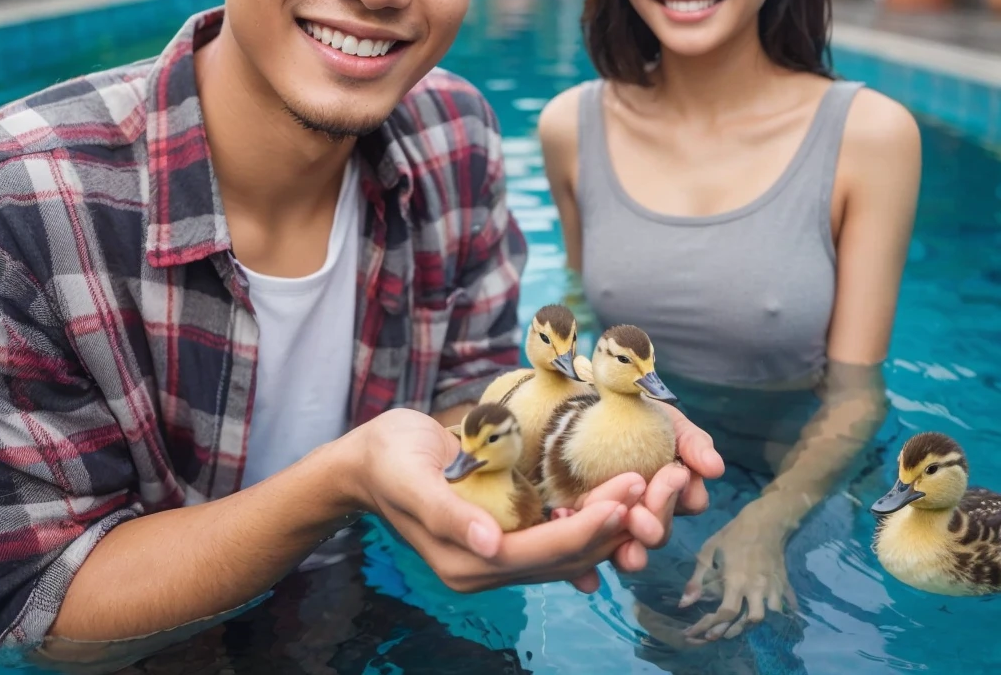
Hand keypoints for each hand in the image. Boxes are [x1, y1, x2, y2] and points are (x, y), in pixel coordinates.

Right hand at [340, 408, 644, 593]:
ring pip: (569, 550)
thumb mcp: (410, 477)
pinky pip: (558, 536)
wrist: (368, 461)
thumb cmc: (388, 459)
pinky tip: (622, 505)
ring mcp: (499, 551)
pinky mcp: (506, 531)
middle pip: (566, 556)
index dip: (588, 526)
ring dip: (611, 523)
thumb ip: (447, 514)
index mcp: (466, 559)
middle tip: (656, 485)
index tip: (627, 495)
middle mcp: (488, 564)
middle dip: (614, 524)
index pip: (542, 552)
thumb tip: (489, 546)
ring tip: (650, 487)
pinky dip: (590, 521)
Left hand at [552, 407, 723, 584]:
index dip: (683, 493)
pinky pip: (587, 550)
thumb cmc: (636, 417)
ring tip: (622, 532)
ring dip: (629, 549)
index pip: (691, 502)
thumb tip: (715, 468)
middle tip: (642, 508)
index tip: (674, 474)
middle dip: (655, 521)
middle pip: (660, 532)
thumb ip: (693, 443)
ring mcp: (616, 524)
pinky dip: (588, 554)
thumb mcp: (668, 423)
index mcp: (673, 491)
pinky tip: (577, 528)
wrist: (586, 408)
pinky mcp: (584, 527)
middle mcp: (648, 514)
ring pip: (629, 552)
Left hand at [678, 499, 796, 642]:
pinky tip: (769, 616)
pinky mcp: (784, 585)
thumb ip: (697, 580)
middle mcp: (756, 589)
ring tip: (739, 626)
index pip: (726, 613)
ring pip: (767, 617)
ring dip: (753, 624)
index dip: (711, 626)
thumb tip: (684, 604)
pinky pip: (784, 606)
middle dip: (732, 631)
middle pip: (748, 621)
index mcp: (736, 581)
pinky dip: (777, 614)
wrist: (765, 522)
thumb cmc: (732, 535)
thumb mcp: (708, 552)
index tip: (699, 634)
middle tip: (718, 635)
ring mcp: (772, 588)